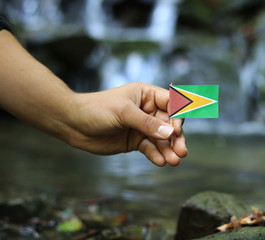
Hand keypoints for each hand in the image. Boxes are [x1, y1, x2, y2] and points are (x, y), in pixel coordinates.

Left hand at [68, 82, 186, 165]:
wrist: (73, 124)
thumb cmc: (97, 109)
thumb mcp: (123, 112)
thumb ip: (147, 124)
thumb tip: (170, 134)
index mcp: (147, 95)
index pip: (171, 103)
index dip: (177, 117)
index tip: (176, 131)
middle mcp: (147, 111)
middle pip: (170, 124)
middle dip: (176, 138)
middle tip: (182, 152)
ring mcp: (142, 127)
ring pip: (162, 139)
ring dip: (169, 150)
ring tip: (174, 161)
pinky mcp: (135, 141)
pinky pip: (150, 148)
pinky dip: (156, 155)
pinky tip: (160, 162)